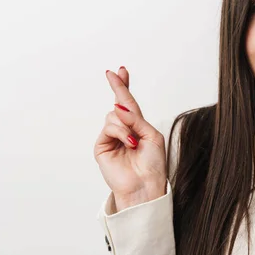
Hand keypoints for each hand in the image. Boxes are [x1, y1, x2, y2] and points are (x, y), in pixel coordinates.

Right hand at [94, 66, 166, 211]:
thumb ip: (136, 119)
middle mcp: (124, 129)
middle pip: (118, 102)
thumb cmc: (153, 164)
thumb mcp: (151, 135)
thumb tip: (118, 106)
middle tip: (115, 72)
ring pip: (114, 115)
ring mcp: (111, 137)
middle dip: (119, 87)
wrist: (145, 185)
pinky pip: (110, 127)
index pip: (129, 103)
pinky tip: (129, 144)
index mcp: (138, 126)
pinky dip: (121, 132)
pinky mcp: (102, 146)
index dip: (124, 86)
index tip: (121, 70)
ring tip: (135, 141)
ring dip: (127, 125)